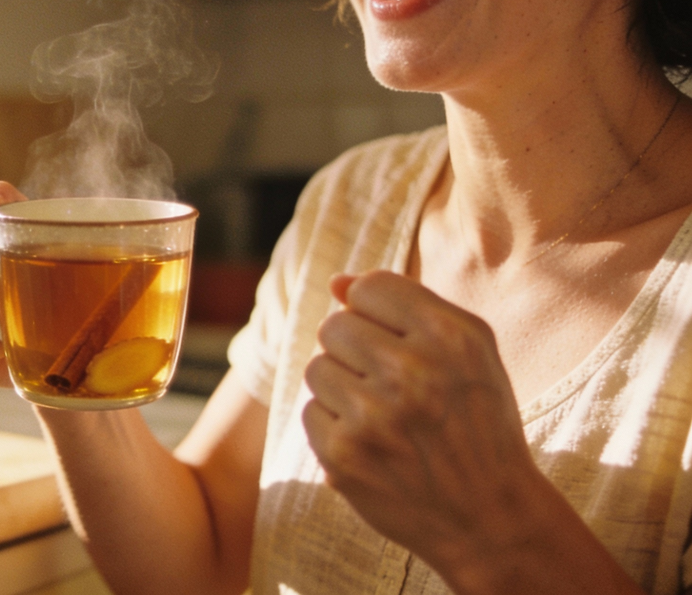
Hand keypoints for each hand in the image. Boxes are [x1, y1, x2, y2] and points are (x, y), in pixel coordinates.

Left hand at [301, 270, 544, 579]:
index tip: (400, 343)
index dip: (377, 313)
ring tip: (383, 416)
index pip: (370, 287)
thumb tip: (336, 282)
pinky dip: (335, 427)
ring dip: (342, 389)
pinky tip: (373, 445)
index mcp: (448, 336)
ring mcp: (373, 417)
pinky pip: (310, 413)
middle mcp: (410, 372)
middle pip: (334, 326)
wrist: (491, 518)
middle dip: (355, 351)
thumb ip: (406, 304)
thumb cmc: (478, 422)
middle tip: (390, 385)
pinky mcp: (343, 456)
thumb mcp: (468, 351)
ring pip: (316, 369)